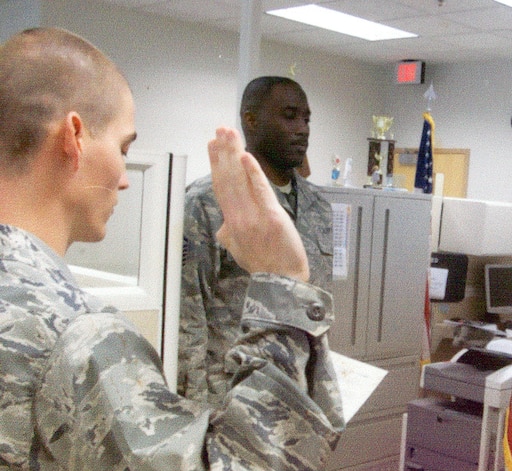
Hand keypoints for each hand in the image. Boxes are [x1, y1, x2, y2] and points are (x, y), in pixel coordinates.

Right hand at [208, 127, 308, 280]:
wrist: (282, 282)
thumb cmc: (264, 265)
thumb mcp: (239, 250)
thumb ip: (230, 233)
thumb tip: (223, 225)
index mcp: (231, 222)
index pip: (220, 187)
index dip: (215, 164)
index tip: (212, 145)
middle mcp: (239, 218)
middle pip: (227, 179)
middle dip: (222, 152)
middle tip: (219, 130)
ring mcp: (255, 217)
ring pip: (240, 181)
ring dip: (233, 154)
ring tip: (229, 134)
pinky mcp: (273, 218)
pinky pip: (261, 192)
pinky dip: (253, 174)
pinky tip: (246, 157)